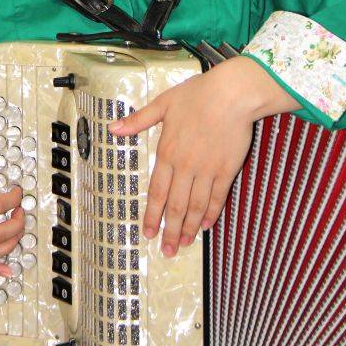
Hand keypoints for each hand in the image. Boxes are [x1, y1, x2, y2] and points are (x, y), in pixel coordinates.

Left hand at [107, 56, 294, 257]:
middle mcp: (185, 166)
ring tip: (183, 244)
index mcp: (167, 152)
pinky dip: (210, 214)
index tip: (148, 233)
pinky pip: (217, 197)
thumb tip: (113, 128)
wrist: (232, 94)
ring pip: (195, 207)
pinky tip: (205, 225)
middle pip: (175, 206)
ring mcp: (207, 170)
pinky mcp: (227, 170)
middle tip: (166, 250)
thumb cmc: (198, 95)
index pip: (156, 192)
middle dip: (169, 231)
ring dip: (188, 228)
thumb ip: (139, 120)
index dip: (152, 215)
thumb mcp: (163, 104)